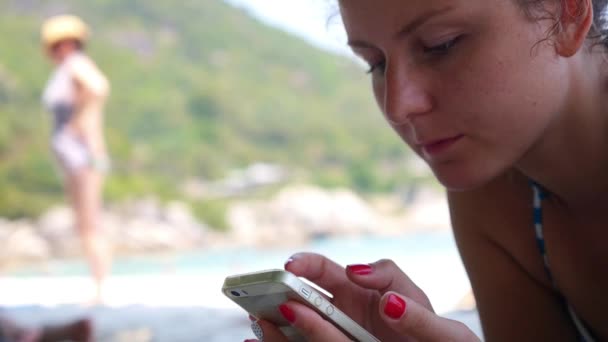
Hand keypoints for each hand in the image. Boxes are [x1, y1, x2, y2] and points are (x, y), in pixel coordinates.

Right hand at [248, 253, 478, 341]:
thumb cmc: (437, 339)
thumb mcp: (433, 317)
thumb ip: (404, 297)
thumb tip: (358, 274)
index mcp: (358, 289)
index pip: (322, 270)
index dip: (304, 265)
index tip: (290, 267)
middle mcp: (339, 313)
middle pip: (299, 299)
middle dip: (278, 296)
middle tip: (261, 300)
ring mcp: (335, 336)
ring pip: (295, 329)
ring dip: (273, 325)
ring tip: (260, 326)